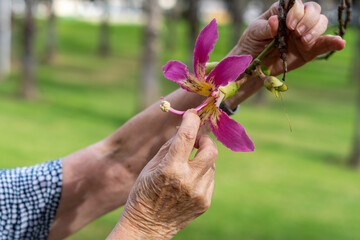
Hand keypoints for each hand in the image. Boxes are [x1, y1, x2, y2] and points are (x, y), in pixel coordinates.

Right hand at [108, 110, 216, 239]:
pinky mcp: (205, 202)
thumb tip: (184, 128)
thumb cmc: (143, 193)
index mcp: (170, 169)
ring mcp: (199, 193)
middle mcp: (188, 181)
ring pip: (211, 165)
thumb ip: (169, 146)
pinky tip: (188, 181)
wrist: (147, 227)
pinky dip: (202, 174)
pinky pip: (209, 179)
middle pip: (211, 150)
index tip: (192, 114)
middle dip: (205, 140)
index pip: (187, 136)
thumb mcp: (150, 166)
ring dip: (201, 159)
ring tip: (186, 165)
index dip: (191, 121)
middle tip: (196, 140)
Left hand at [229, 0, 345, 75]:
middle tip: (296, 32)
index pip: (297, 4)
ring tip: (303, 41)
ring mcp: (304, 35)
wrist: (253, 64)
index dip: (296, 12)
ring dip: (315, 30)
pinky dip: (334, 42)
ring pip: (321, 23)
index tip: (288, 24)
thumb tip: (275, 21)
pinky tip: (339, 43)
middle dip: (308, 20)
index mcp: (283, 12)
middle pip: (313, 10)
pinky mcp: (309, 50)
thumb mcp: (254, 32)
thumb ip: (265, 27)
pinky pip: (324, 44)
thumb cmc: (252, 43)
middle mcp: (297, 21)